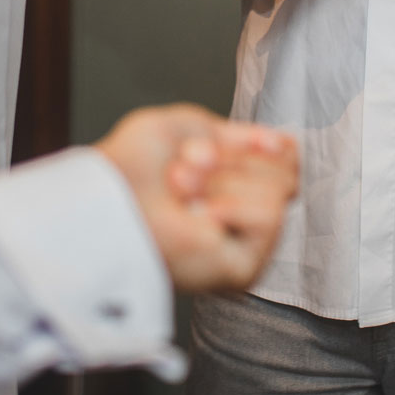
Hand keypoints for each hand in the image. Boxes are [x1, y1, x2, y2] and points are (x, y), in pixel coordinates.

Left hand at [96, 105, 298, 291]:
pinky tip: (200, 215)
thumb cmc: (131, 166)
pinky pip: (269, 217)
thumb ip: (241, 134)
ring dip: (224, 180)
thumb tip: (285, 143)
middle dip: (232, 159)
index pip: (286, 158)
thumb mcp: (190, 126)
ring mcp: (246, 246)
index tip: (217, 142)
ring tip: (183, 191)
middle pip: (286, 172)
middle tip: (183, 170)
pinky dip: (231, 206)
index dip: (262, 143)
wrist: (107, 197)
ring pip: (280, 190)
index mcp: (234, 186)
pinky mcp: (244, 268)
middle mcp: (244, 218)